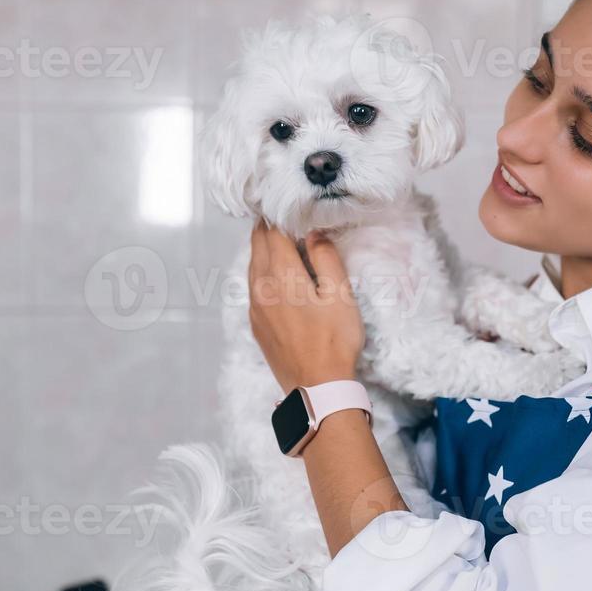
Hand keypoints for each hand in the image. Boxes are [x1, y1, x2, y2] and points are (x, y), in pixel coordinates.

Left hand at [247, 219, 364, 394]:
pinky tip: (274, 274)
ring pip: (252, 266)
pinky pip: (253, 287)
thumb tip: (313, 233)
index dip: (278, 214)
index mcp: (281, 276)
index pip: (272, 232)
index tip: (286, 202)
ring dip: (262, 248)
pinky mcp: (257, 324)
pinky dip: (261, 271)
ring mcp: (255, 308)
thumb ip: (325, 259)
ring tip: (276, 237)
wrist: (316, 387)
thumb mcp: (339, 295)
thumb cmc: (334, 341)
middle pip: (257, 246)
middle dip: (267, 227)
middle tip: (279, 212)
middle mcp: (261, 288)